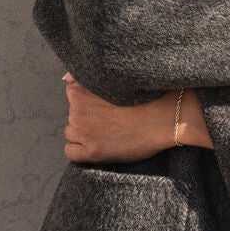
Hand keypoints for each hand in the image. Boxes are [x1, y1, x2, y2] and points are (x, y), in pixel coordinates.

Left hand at [61, 73, 210, 158]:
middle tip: (110, 119)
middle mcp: (77, 111)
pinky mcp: (92, 152)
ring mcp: (83, 132)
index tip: (102, 106)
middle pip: (73, 115)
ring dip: (84, 134)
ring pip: (71, 133)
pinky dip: (81, 151)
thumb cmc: (143, 97)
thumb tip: (66, 78)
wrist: (163, 118)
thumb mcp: (113, 79)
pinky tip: (97, 146)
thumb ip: (85, 78)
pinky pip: (71, 152)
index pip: (72, 95)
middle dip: (87, 118)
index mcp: (80, 92)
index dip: (87, 102)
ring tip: (107, 133)